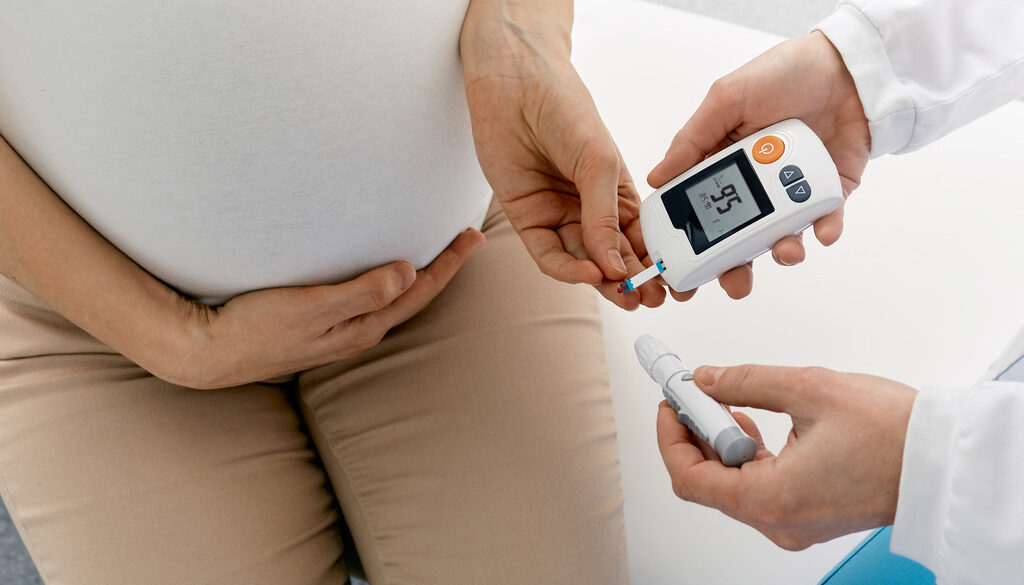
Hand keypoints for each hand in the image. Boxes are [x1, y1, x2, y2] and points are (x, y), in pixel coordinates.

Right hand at [161, 229, 483, 388]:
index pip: (420, 292)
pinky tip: (382, 275)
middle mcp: (358, 332)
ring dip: (419, 277)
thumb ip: (361, 292)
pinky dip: (388, 284)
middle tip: (466, 237)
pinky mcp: (321, 327)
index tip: (472, 236)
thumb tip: (409, 274)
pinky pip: (371, 302)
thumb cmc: (256, 326)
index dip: (448, 264)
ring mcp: (340, 333)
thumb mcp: (310, 307)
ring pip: (394, 302)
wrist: (210, 352)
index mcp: (363, 326)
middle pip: (414, 297)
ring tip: (436, 253)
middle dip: (443, 268)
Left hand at [461, 5, 664, 309]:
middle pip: (613, 256)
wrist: (515, 85)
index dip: (654, 263)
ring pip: (583, 260)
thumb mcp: (600, 162)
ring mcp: (559, 214)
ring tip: (623, 295)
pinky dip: (567, 267)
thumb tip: (614, 265)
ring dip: (602, 281)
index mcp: (618, 192)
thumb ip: (606, 216)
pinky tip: (587, 272)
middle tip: (648, 299)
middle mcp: (589, 208)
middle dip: (631, 280)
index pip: (641, 238)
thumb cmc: (565, 107)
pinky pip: (548, 253)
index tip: (669, 283)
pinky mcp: (528, 217)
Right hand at [648, 32, 870, 301]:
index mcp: (722, 164)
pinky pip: (825, 222)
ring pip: (781, 237)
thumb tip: (655, 177)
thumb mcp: (728, 99)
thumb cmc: (783, 74)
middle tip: (733, 283)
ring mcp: (791, 192)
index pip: (700, 211)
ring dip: (782, 252)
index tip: (682, 268)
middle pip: (738, 238)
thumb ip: (693, 139)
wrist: (849, 68)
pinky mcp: (828, 194)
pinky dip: (825, 231)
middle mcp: (754, 185)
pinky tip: (823, 232)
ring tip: (786, 251)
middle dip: (734, 267)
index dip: (691, 242)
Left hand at [656, 364, 916, 549]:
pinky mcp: (808, 515)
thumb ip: (745, 382)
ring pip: (731, 486)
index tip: (671, 403)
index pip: (689, 478)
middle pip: (707, 483)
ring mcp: (793, 522)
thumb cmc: (892, 432)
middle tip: (693, 394)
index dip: (672, 436)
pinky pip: (758, 489)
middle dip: (695, 434)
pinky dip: (746, 456)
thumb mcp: (808, 388)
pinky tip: (752, 423)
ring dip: (720, 442)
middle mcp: (778, 521)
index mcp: (770, 498)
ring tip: (726, 402)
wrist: (943, 459)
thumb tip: (705, 379)